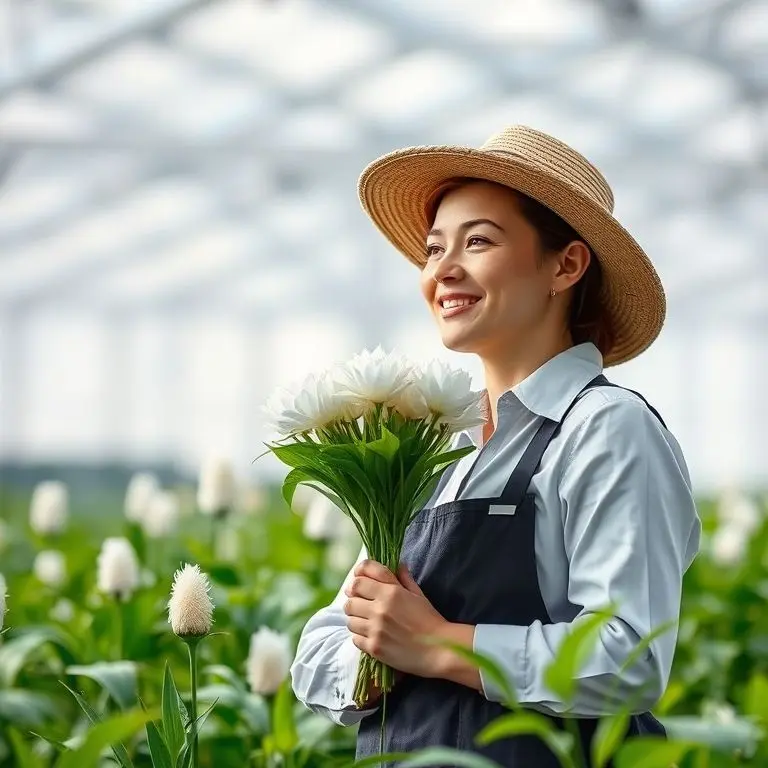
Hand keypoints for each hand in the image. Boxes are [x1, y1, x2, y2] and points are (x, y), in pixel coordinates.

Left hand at [343, 559, 447, 677]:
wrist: (439, 649)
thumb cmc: (430, 620)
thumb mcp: (418, 594)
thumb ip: (403, 578)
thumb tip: (396, 564)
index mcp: (391, 592)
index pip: (359, 580)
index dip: (356, 581)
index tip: (358, 585)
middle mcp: (380, 609)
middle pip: (350, 600)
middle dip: (354, 601)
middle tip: (361, 605)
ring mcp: (376, 629)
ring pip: (350, 620)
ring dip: (356, 619)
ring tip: (366, 621)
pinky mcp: (375, 648)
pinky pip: (355, 639)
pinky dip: (360, 637)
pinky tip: (371, 635)